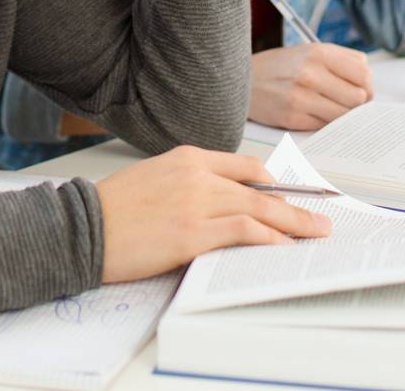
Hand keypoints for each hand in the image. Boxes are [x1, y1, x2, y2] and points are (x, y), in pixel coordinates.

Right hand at [94, 145, 331, 282]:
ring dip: (294, 224)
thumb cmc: (113, 208)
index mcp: (188, 157)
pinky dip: (269, 239)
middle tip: (322, 218)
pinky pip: (242, 233)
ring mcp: (196, 203)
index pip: (245, 166)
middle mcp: (197, 175)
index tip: (293, 195)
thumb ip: (190, 182)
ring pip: (259, 210)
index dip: (275, 183)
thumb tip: (222, 203)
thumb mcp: (155, 177)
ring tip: (315, 235)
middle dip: (296, 205)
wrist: (81, 226)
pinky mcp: (191, 234)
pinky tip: (283, 248)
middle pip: (260, 189)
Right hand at [249, 43, 373, 130]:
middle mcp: (311, 73)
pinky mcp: (292, 117)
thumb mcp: (309, 51)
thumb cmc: (280, 66)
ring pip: (344, 115)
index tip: (362, 91)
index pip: (364, 74)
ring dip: (341, 115)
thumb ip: (341, 62)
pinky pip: (325, 126)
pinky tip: (313, 113)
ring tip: (329, 108)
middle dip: (357, 103)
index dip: (367, 86)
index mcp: (319, 52)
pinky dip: (324, 123)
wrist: (240, 79)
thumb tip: (369, 86)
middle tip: (346, 103)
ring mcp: (301, 97)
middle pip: (359, 98)